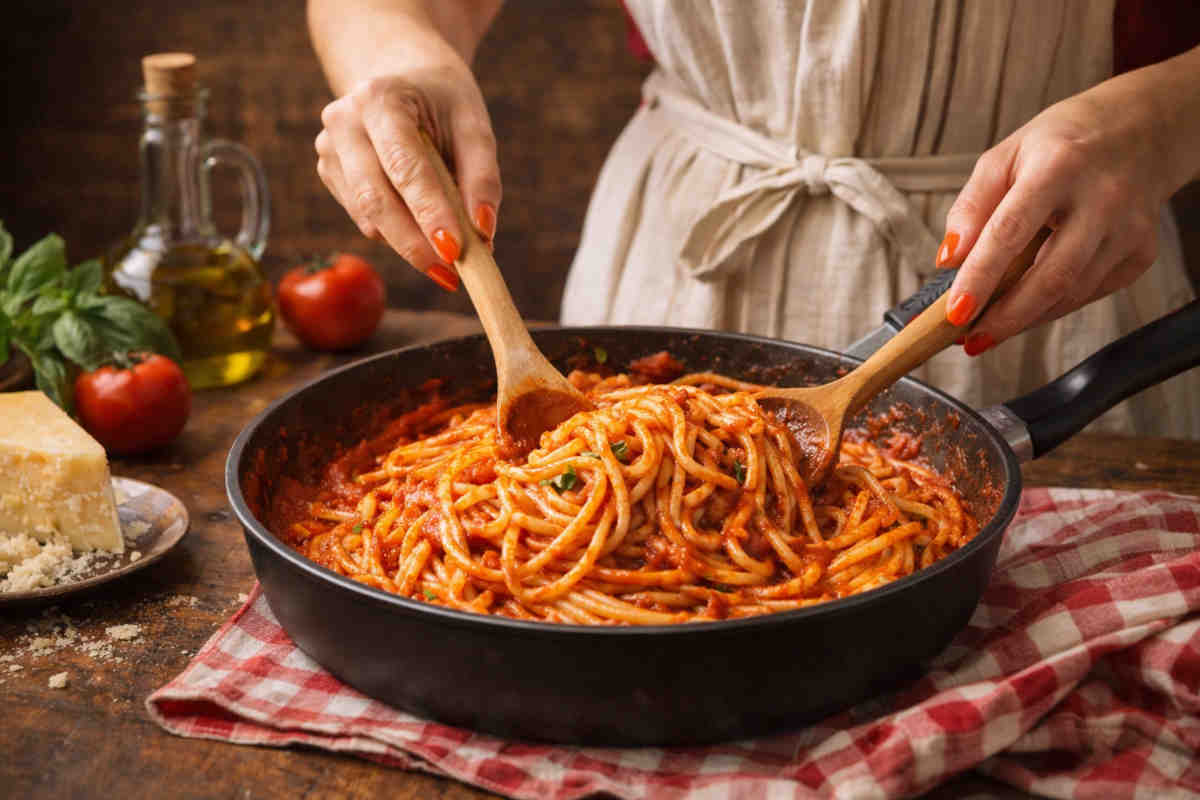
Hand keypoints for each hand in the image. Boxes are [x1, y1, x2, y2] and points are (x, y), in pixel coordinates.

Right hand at [315, 60, 499, 292]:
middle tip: (450, 275)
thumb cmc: (444, 103)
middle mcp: (343, 121)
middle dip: (414, 244)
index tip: (454, 251)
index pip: (405, 166)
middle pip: (376, 198)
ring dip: (409, 246)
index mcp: (379, 99)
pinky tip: (420, 232)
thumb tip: (483, 232)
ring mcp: (329, 149)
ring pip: (368, 216)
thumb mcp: (474, 126)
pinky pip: (364, 219)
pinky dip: (396, 235)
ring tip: (447, 262)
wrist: (404, 78)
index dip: (429, 212)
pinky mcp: (329, 174)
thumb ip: (483, 177)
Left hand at [937, 74, 1176, 355]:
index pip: (1010, 232)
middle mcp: (1102, 198)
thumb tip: (949, 259)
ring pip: (1070, 293)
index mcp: (1059, 166)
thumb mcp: (1006, 156)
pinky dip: (1052, 308)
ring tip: (987, 331)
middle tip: (969, 339)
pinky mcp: (1141, 252)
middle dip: (1005, 317)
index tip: (955, 312)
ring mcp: (1128, 229)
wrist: (1141, 130)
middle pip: (1049, 275)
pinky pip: (1089, 293)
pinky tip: (1026, 310)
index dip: (980, 277)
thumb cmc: (1062, 143)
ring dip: (1025, 319)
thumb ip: (972, 206)